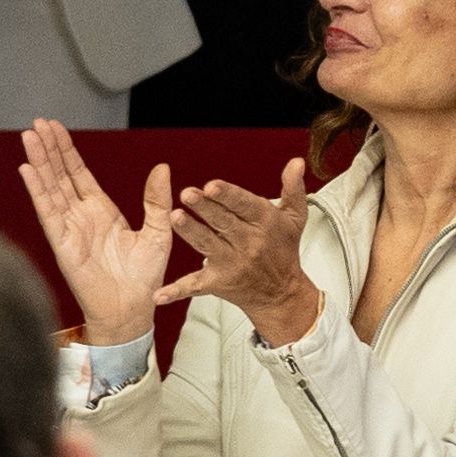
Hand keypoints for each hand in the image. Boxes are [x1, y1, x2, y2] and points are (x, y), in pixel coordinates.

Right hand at [16, 118, 178, 345]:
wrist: (133, 309)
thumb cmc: (144, 277)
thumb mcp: (159, 232)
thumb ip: (157, 200)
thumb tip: (162, 168)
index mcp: (101, 211)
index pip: (78, 173)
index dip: (66, 151)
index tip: (55, 128)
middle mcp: (81, 216)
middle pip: (60, 175)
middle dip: (49, 149)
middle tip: (38, 123)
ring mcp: (69, 229)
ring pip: (51, 188)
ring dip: (39, 162)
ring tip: (29, 136)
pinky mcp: (62, 244)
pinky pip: (48, 212)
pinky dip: (38, 190)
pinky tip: (28, 170)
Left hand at [172, 160, 323, 347]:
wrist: (281, 293)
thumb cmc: (283, 250)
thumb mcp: (294, 218)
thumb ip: (292, 188)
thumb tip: (296, 162)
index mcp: (265, 223)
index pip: (245, 205)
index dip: (228, 195)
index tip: (212, 185)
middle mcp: (248, 243)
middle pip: (223, 222)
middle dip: (204, 207)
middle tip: (187, 194)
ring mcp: (232, 263)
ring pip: (207, 244)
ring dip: (190, 231)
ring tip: (175, 217)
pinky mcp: (218, 282)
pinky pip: (195, 285)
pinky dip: (176, 291)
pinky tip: (159, 294)